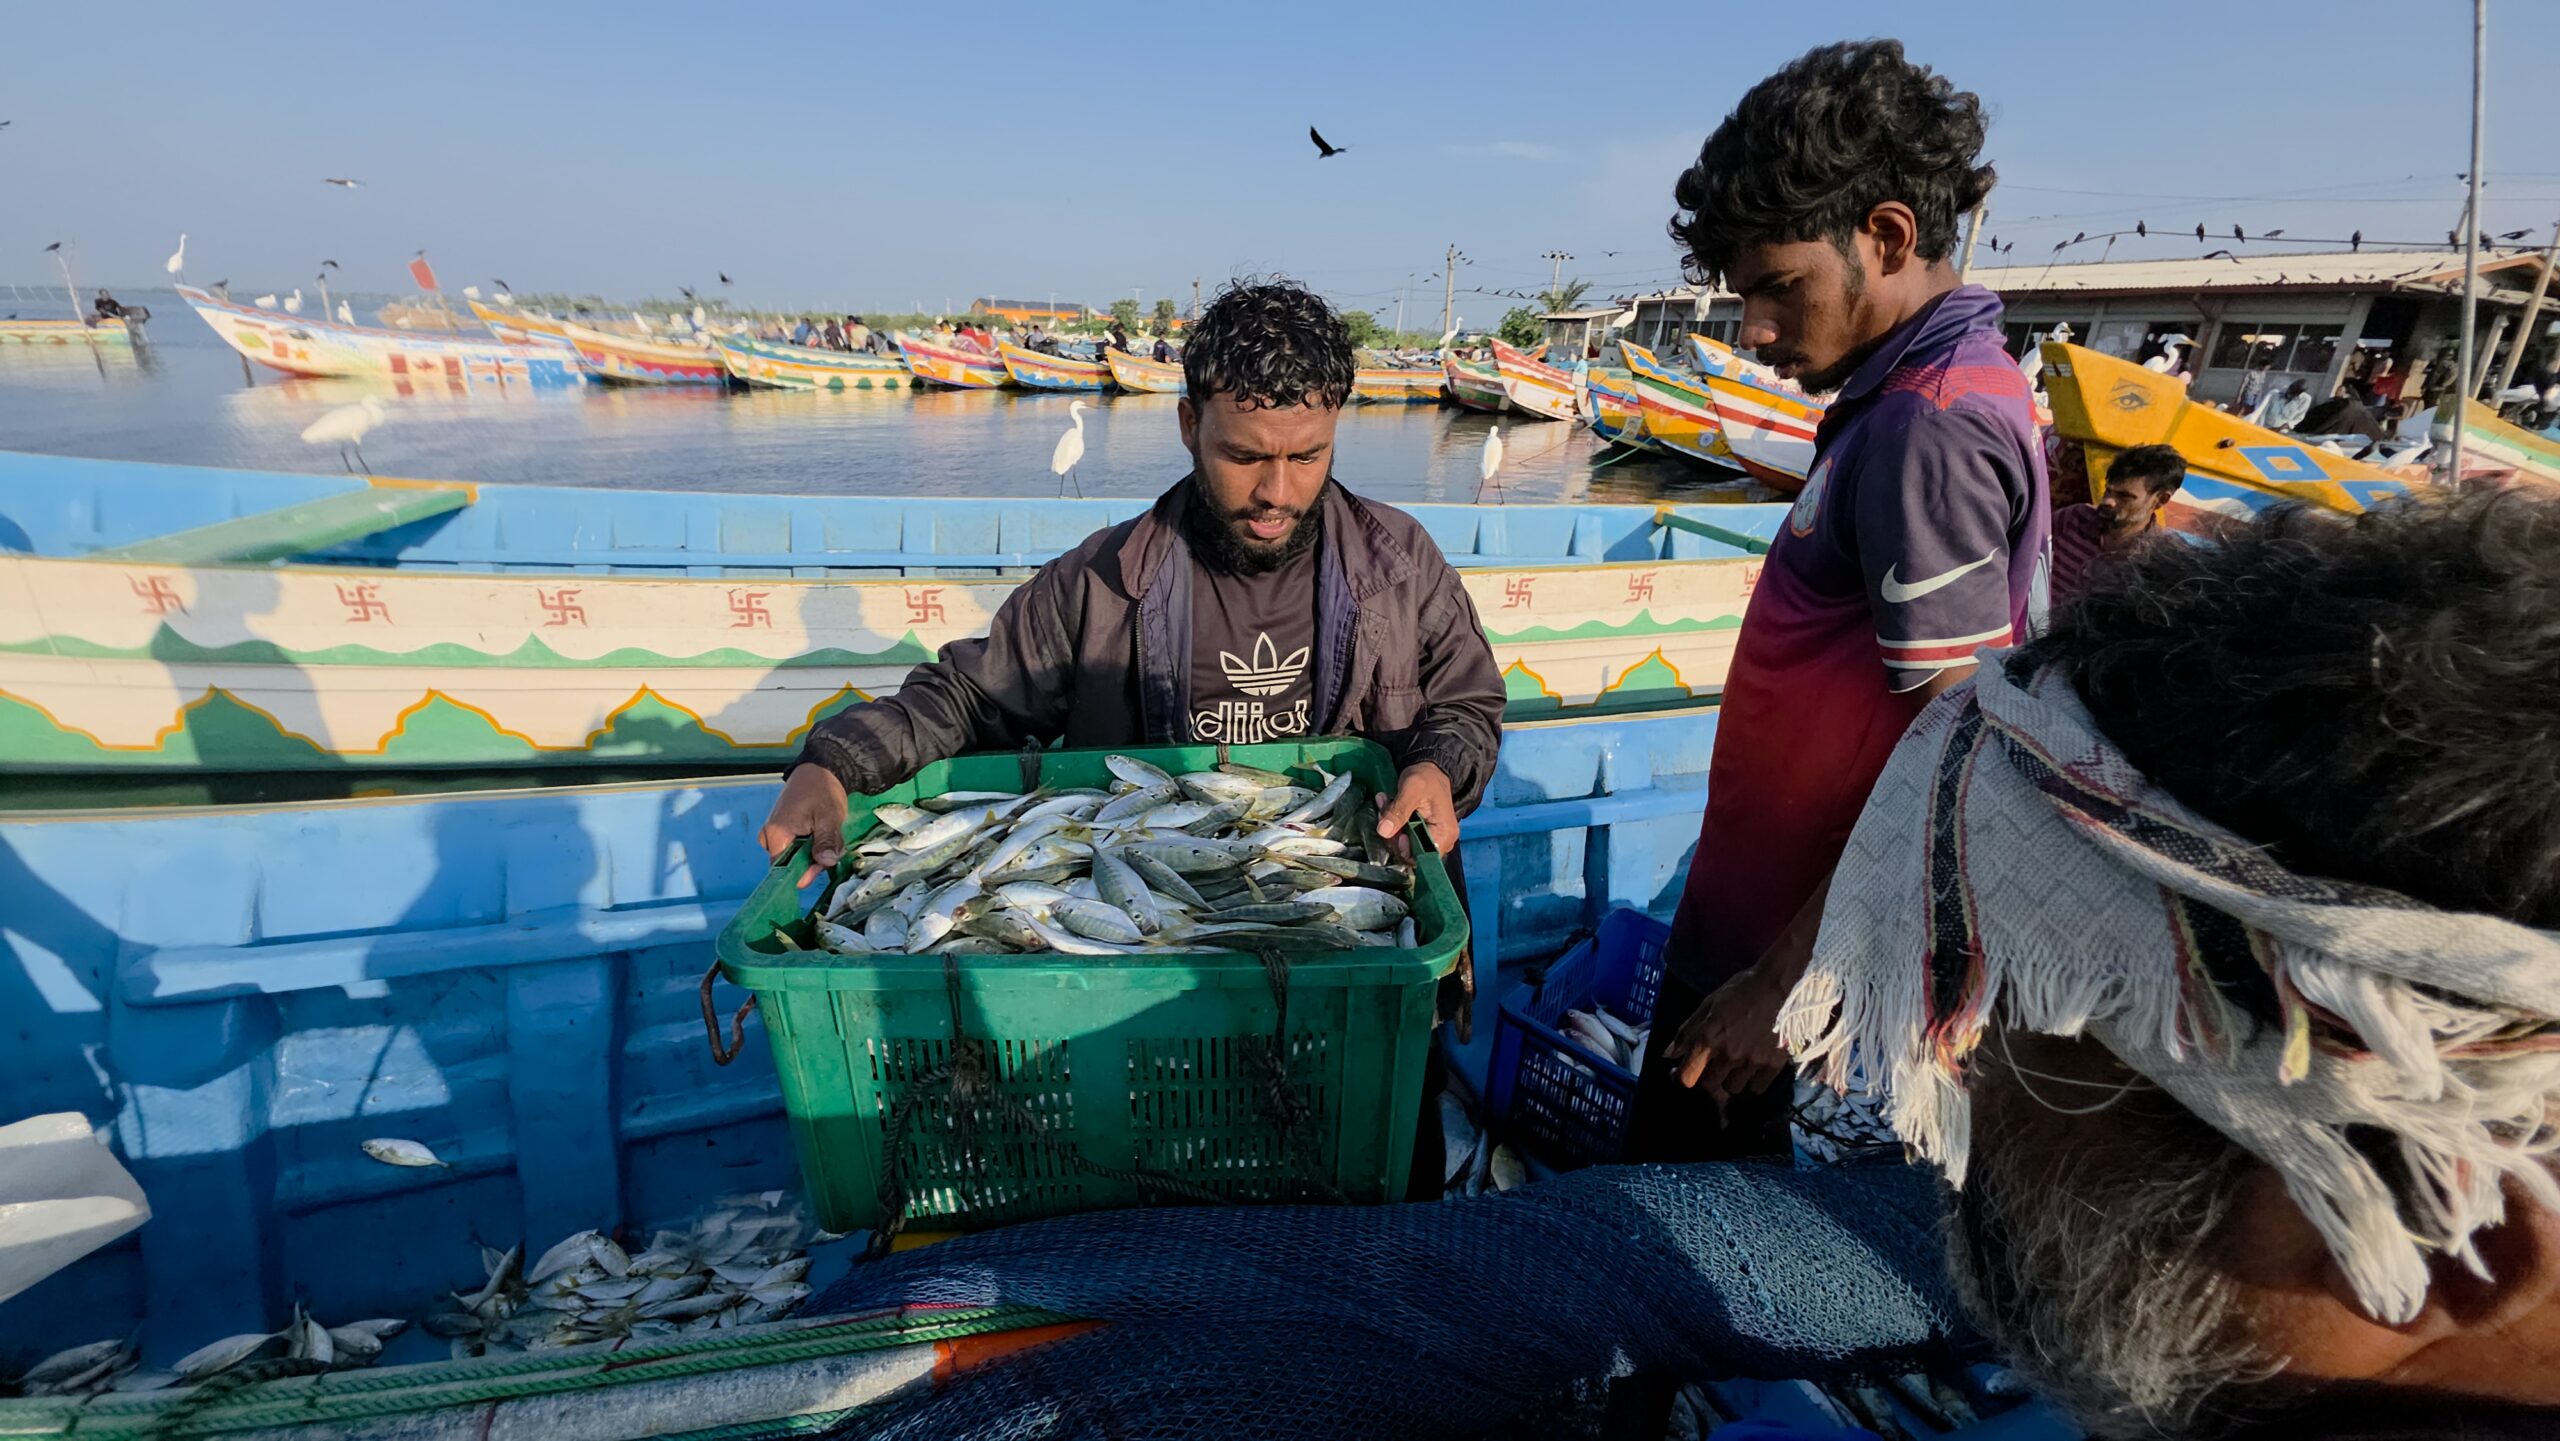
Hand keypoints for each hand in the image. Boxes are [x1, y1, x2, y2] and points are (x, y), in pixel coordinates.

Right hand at [757, 764, 849, 888]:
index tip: (821, 870)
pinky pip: (796, 847)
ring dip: (816, 853)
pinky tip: (825, 836)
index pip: (782, 869)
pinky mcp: (783, 831)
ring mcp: (775, 834)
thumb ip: (826, 841)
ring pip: (795, 856)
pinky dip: (812, 846)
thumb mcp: (829, 817)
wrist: (819, 770)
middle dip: (814, 862)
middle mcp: (770, 837)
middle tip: (833, 849)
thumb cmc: (821, 790)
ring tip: (831, 837)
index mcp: (777, 834)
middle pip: (790, 864)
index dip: (801, 874)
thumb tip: (825, 862)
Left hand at [1375, 762, 1455, 859]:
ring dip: (1391, 826)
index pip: (1423, 857)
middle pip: (1412, 853)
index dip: (1405, 848)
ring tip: (1386, 803)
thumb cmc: (1425, 777)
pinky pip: (1404, 837)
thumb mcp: (1411, 790)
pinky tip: (1388, 807)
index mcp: (1444, 834)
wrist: (1429, 769)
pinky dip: (1393, 824)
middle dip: (1394, 834)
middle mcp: (1442, 841)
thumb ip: (1398, 811)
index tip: (1395, 831)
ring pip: (1404, 845)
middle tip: (1385, 812)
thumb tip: (1383, 831)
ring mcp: (1432, 838)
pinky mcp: (1421, 833)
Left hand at [1662, 962, 1792, 1119]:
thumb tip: (1668, 1054)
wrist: (1783, 984)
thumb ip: (1687, 1031)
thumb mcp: (1709, 1004)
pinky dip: (1752, 1082)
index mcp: (1708, 1038)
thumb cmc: (1743, 989)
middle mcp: (1728, 1054)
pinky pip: (1756, 1088)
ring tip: (1736, 1065)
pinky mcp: (1773, 1065)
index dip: (1682, 1077)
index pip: (1687, 1077)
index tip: (1686, 1071)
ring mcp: (1751, 1062)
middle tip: (1715, 1065)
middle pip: (1709, 1086)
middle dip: (1708, 1076)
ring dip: (1731, 1080)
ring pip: (1733, 1089)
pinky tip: (1754, 1068)